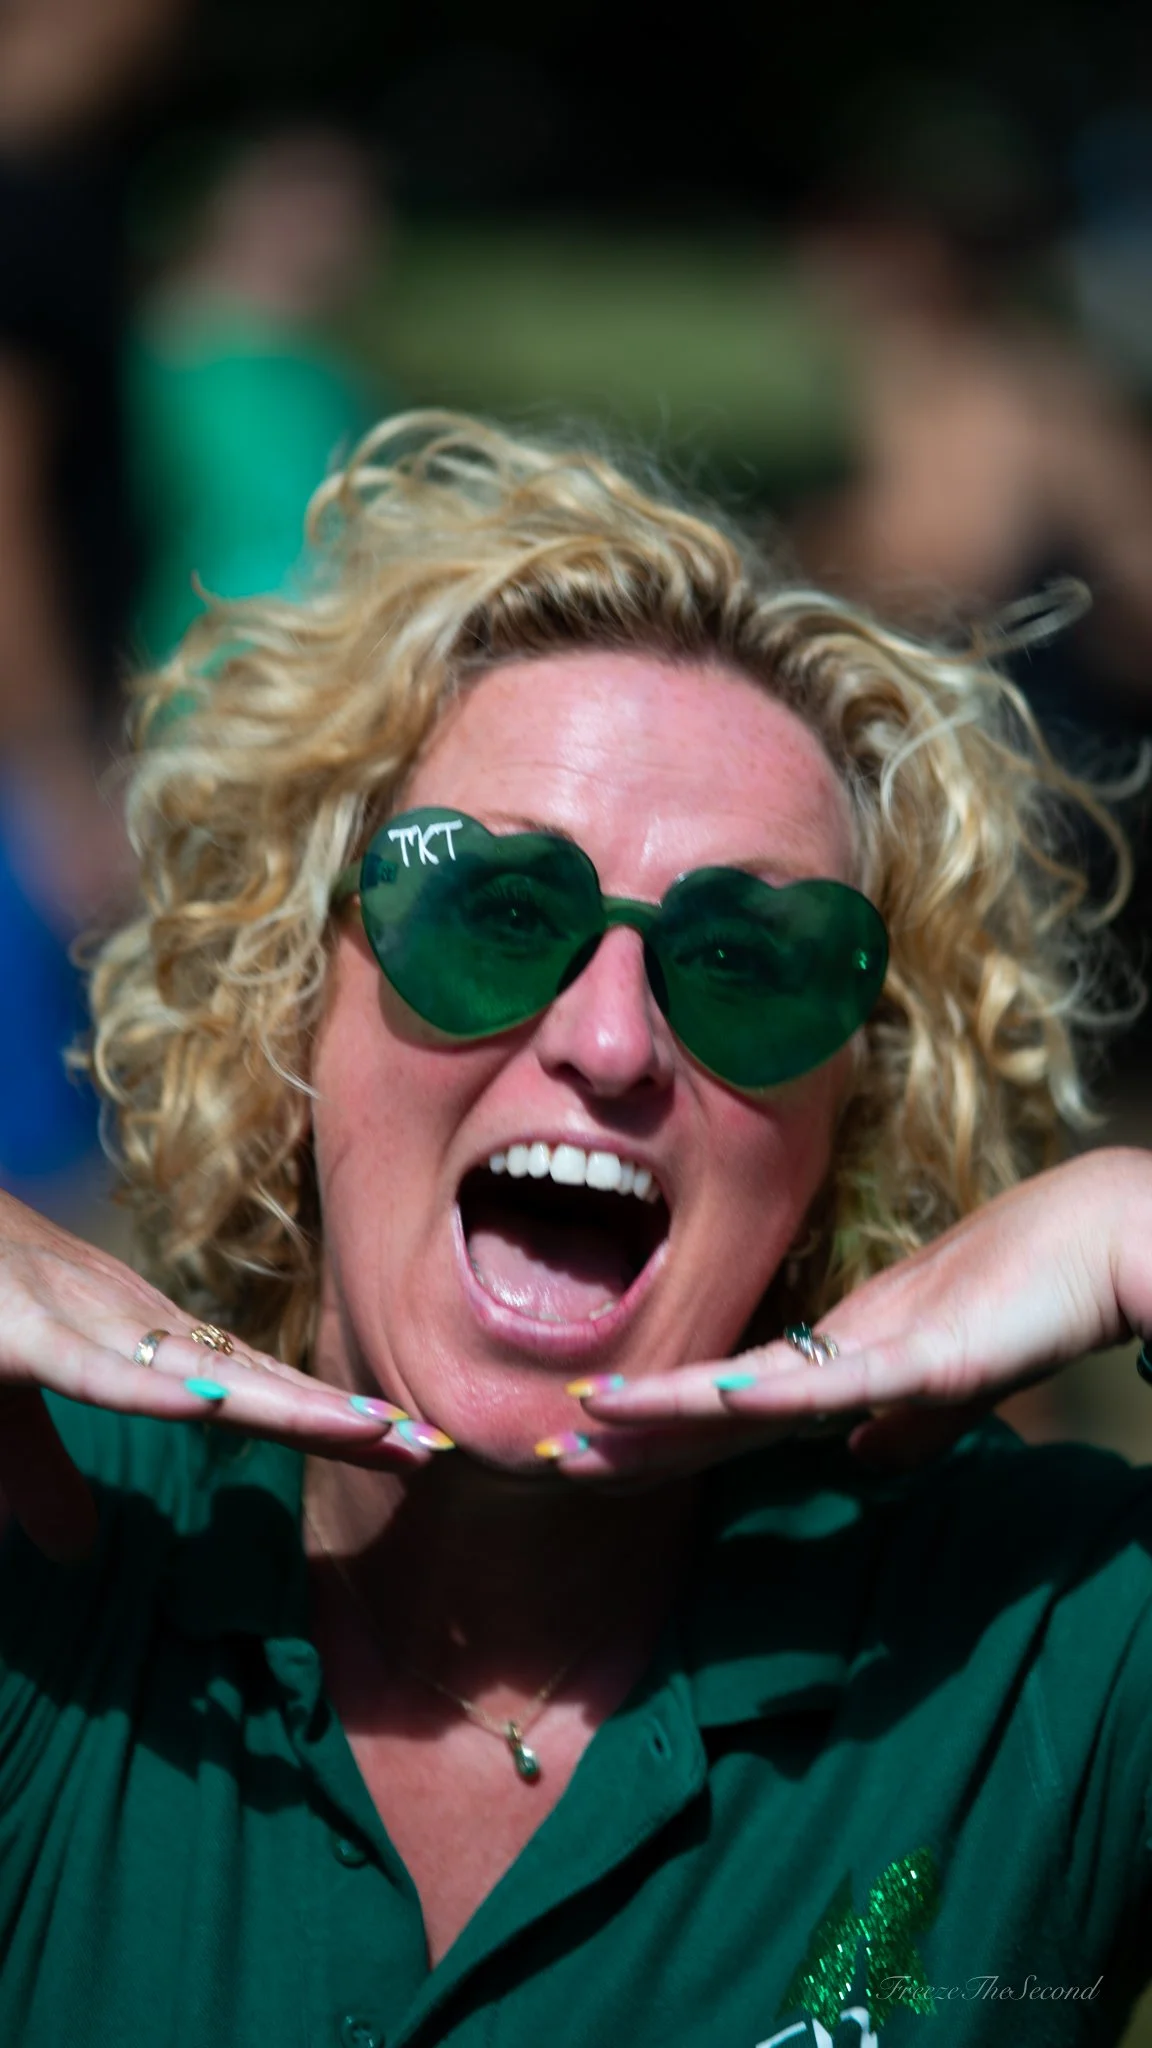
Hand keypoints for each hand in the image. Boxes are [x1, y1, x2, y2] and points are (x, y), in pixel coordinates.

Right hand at [0, 1191, 449, 1561]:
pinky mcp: (19, 1330)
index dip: (326, 1422)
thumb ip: (41, 1474)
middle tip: (431, 1448)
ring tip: (366, 1428)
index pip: (248, 1386)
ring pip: (194, 1369)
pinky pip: (92, 1368)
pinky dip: (150, 1387)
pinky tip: (213, 1405)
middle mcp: (123, 1320)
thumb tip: (75, 1550)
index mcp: (129, 1339)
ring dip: (281, 1401)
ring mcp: (76, 1317)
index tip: (410, 1450)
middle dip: (337, 1417)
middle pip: (250, 1379)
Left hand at [551, 1148, 1151, 1479]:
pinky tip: (714, 1399)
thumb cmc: (1027, 1301)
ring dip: (668, 1406)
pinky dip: (771, 1393)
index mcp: (832, 1365)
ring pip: (748, 1387)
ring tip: (587, 1419)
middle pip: (710, 1408)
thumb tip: (860, 1459)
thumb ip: (902, 1424)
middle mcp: (831, 1351)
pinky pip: (834, 1381)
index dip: (650, 1447)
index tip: (575, 1464)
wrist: (1095, 1240)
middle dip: (626, 1438)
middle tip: (535, 1456)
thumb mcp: (948, 1388)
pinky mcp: (920, 1351)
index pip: (720, 1420)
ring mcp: (870, 1349)